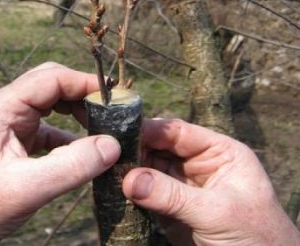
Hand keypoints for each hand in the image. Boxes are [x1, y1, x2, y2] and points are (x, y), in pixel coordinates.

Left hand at [0, 63, 120, 245]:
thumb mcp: (25, 189)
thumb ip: (71, 166)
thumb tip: (112, 145)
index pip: (50, 78)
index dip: (85, 83)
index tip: (116, 97)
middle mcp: (1, 107)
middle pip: (49, 84)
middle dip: (82, 94)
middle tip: (110, 112)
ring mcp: (5, 122)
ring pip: (48, 102)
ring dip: (75, 112)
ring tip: (100, 128)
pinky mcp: (9, 138)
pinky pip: (44, 126)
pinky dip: (65, 134)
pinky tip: (81, 150)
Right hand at [122, 119, 299, 245]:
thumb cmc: (256, 238)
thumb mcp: (217, 212)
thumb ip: (173, 195)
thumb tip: (130, 180)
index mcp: (219, 152)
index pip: (179, 132)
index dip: (151, 130)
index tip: (122, 133)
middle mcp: (197, 164)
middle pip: (159, 148)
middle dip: (136, 151)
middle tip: (109, 155)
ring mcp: (182, 186)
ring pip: (148, 170)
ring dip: (130, 171)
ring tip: (108, 173)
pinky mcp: (170, 209)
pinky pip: (145, 194)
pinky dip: (131, 192)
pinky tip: (115, 189)